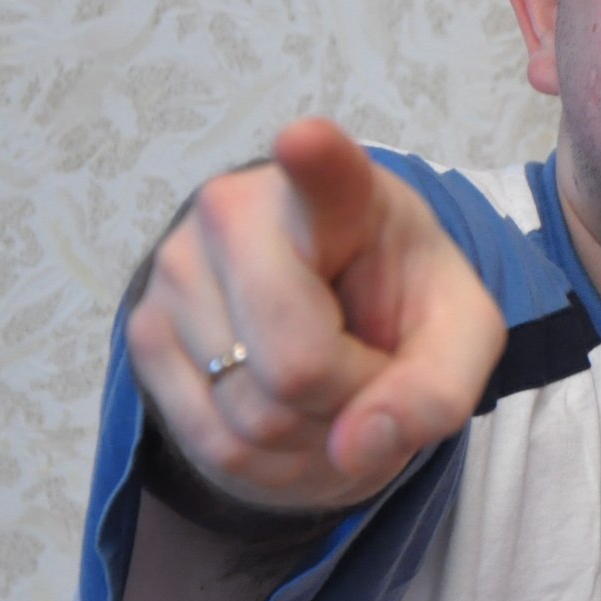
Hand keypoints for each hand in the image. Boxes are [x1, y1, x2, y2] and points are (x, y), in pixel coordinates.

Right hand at [123, 118, 505, 516]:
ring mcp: (177, 268)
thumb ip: (437, 390)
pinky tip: (289, 412)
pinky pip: (212, 443)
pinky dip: (269, 458)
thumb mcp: (458, 340)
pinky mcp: (142, 326)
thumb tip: (356, 447)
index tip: (307, 141)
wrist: (333, 305)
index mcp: (340, 192)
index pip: (324, 169)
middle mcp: (237, 212)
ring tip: (328, 383)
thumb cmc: (399, 301)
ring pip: (250, 417)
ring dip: (310, 435)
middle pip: (295, 366)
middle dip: (349, 400)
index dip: (315, 159)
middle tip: (368, 367)